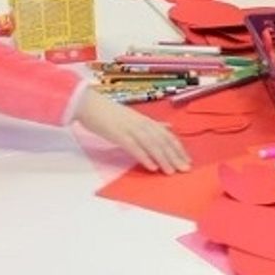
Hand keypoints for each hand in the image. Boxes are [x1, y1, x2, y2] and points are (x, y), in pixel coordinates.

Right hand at [74, 88, 191, 172]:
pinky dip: (144, 157)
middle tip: (184, 169)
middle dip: (174, 156)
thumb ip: (151, 124)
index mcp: (145, 120)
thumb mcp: (133, 117)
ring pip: (151, 144)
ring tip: (171, 171)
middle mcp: (141, 123)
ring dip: (163, 159)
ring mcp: (129, 128)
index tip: (187, 160)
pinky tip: (152, 167)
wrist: (88, 103)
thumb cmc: (109, 112)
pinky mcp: (118, 133)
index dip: (178, 148)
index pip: (166, 135)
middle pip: (162, 140)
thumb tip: (168, 127)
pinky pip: (134, 147)